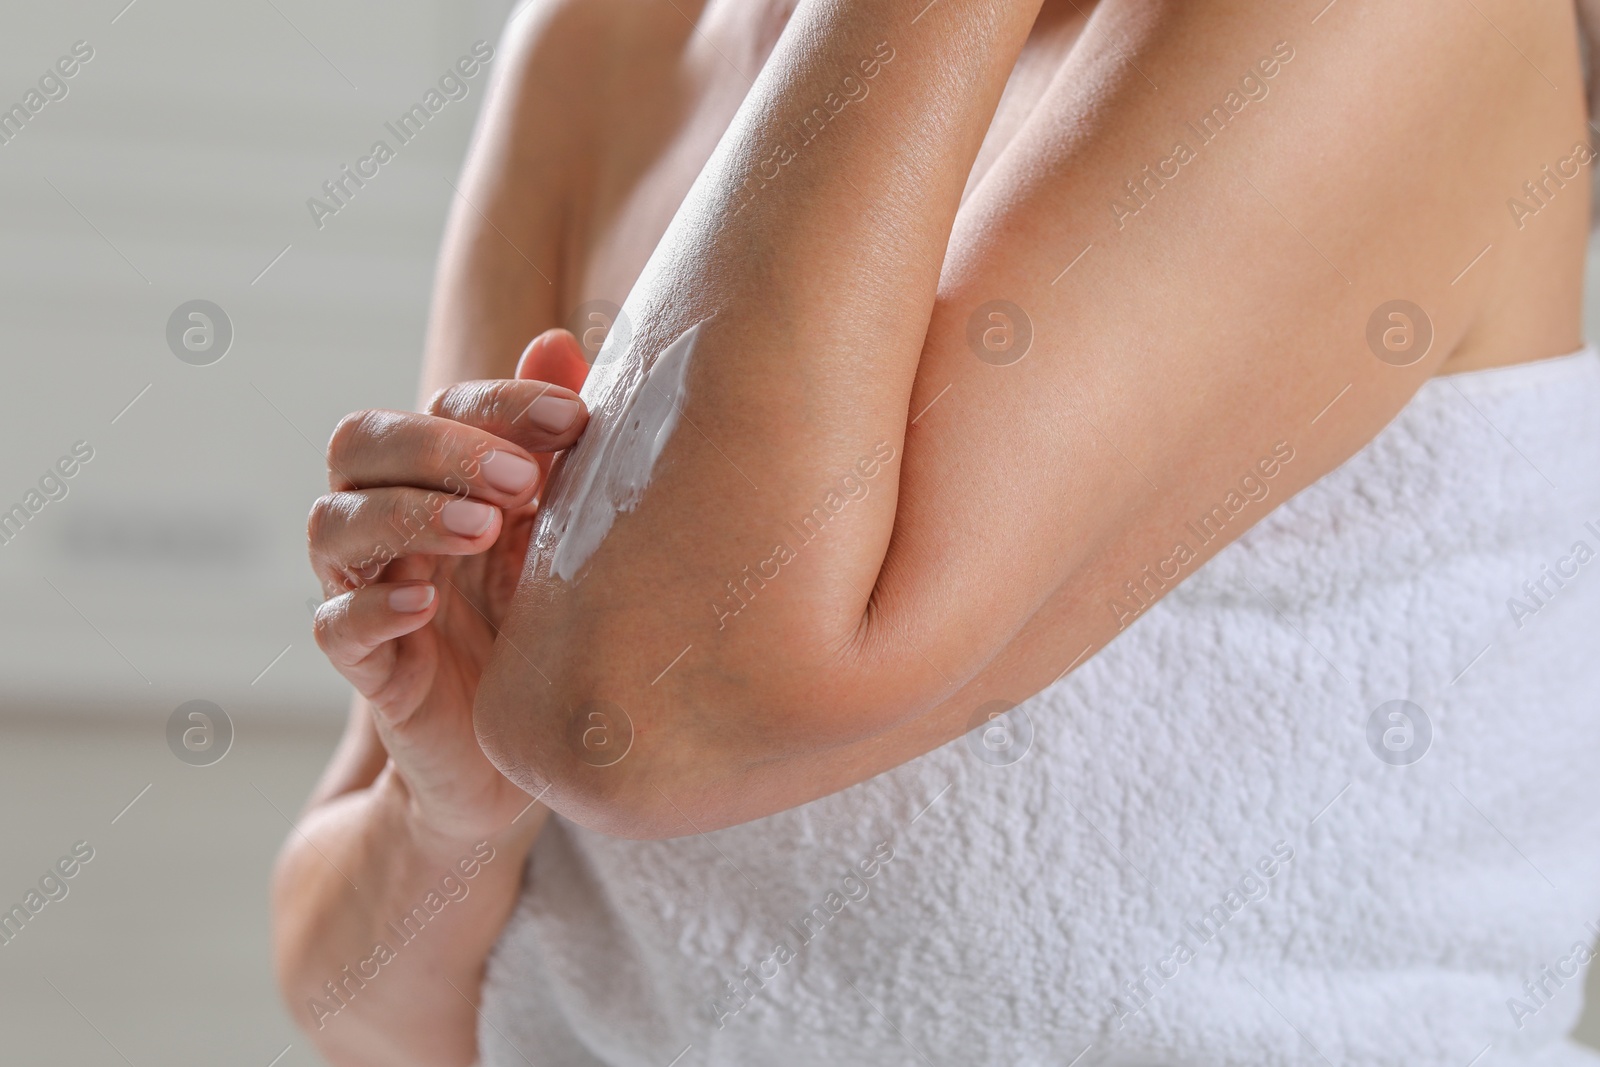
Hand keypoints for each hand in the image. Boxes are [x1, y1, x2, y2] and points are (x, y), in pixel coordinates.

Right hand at [308, 330, 590, 842]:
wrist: (525, 753)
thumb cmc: (540, 626)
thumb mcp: (561, 531)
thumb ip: (554, 443)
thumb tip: (562, 340)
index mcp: (437, 481)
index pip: (439, 409)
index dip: (499, 403)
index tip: (575, 417)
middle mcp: (389, 524)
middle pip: (360, 443)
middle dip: (439, 446)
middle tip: (524, 479)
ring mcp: (368, 591)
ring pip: (334, 523)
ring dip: (409, 512)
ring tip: (484, 529)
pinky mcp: (367, 669)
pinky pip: (335, 626)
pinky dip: (371, 606)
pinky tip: (421, 605)